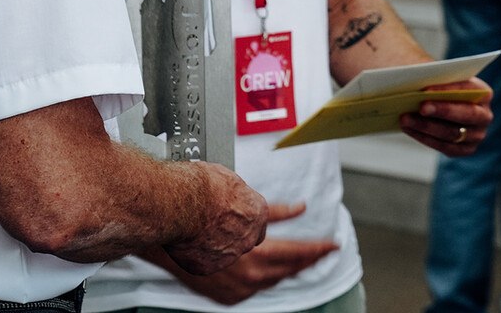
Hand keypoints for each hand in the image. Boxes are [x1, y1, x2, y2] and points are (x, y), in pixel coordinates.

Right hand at [162, 162, 269, 275]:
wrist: (183, 202)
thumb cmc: (204, 186)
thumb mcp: (228, 181)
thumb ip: (235, 197)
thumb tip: (231, 196)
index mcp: (257, 214)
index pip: (257, 225)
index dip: (243, 222)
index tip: (232, 218)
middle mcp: (248, 237)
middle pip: (242, 242)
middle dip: (228, 236)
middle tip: (209, 225)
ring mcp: (229, 255)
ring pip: (222, 254)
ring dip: (211, 245)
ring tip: (192, 230)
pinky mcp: (208, 267)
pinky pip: (201, 262)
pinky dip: (193, 255)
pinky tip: (184, 241)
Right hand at [166, 204, 336, 304]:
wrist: (168, 229)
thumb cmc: (203, 211)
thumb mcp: (246, 204)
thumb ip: (276, 211)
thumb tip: (299, 208)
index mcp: (257, 253)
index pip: (298, 253)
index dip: (318, 249)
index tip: (332, 246)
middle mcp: (249, 275)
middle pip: (289, 270)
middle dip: (309, 260)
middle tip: (324, 252)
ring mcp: (237, 288)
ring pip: (273, 281)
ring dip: (289, 270)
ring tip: (303, 261)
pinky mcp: (225, 296)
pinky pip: (254, 289)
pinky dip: (266, 278)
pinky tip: (271, 271)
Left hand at [399, 77, 492, 156]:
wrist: (443, 107)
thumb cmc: (441, 89)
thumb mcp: (442, 81)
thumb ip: (435, 80)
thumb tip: (415, 80)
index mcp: (484, 93)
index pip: (468, 88)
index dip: (447, 89)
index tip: (426, 89)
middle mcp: (485, 115)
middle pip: (465, 114)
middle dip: (442, 110)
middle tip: (421, 107)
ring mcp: (477, 135)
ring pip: (452, 133)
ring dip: (427, 126)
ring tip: (405, 118)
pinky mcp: (465, 150)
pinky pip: (444, 147)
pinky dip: (424, 137)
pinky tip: (409, 129)